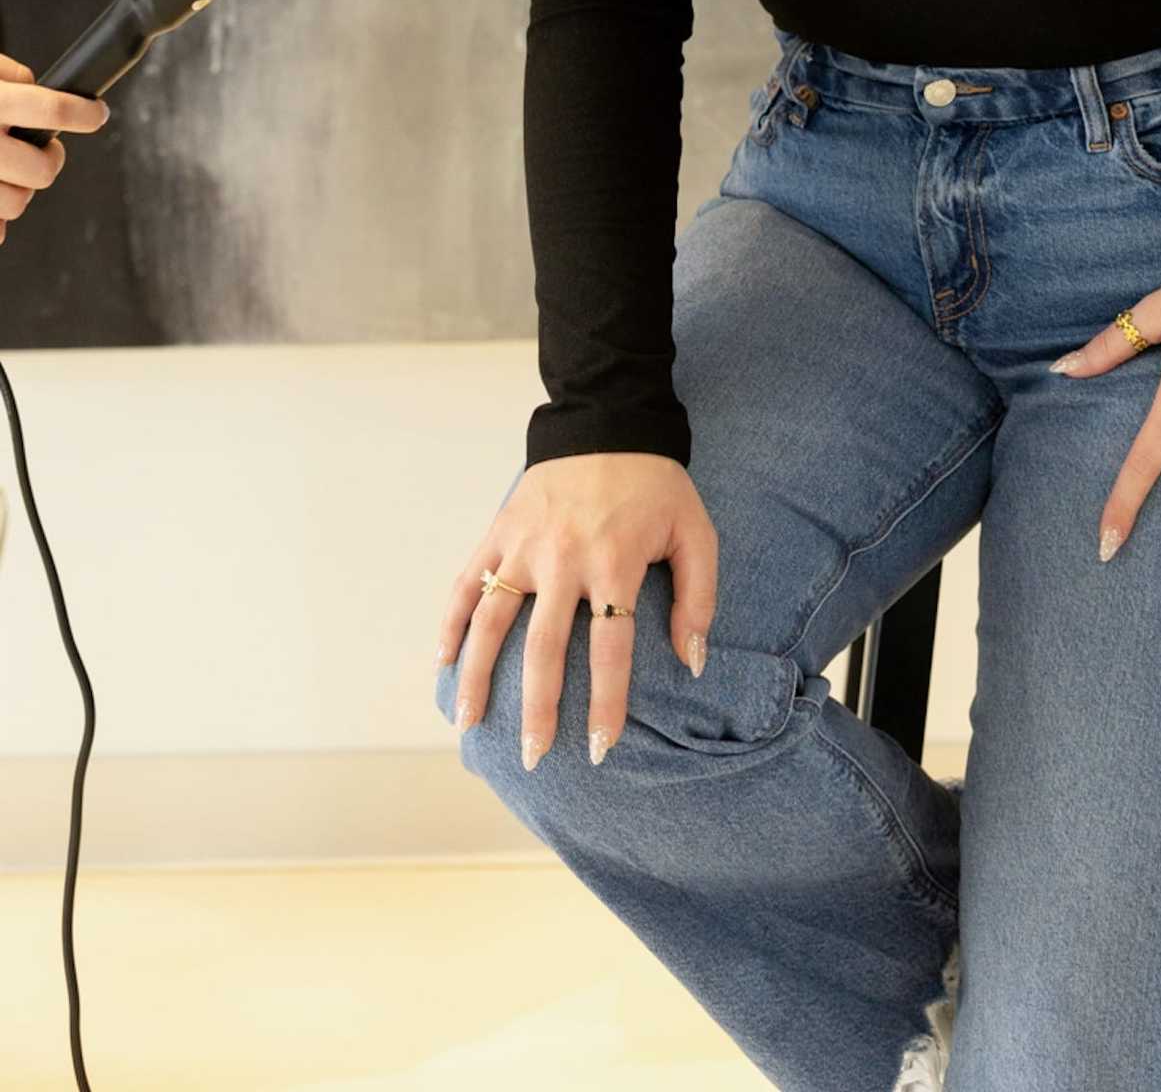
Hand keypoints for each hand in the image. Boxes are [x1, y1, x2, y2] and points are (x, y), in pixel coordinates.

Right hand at [0, 53, 108, 244]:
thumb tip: (37, 86)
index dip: (84, 114)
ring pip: (17, 203)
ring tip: (12, 170)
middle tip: (49, 150)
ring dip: (22, 188)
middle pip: (42, 170)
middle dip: (52, 160)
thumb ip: (7, 75)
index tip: (96, 114)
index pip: (53, 113)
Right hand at [439, 451, 716, 770]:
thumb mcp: (694, 532)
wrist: (609, 421)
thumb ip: (697, 598)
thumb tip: (691, 662)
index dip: (607, 704)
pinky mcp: (500, 530)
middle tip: (535, 758)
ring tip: (469, 725)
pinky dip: (451, 621)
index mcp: (615, 563)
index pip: (610, 649)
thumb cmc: (656, 486)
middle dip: (540, 710)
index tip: (601, 749)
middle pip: (545, 649)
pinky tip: (442, 661)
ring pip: (494, 621)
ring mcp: (525, 546)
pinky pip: (468, 581)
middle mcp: (564, 559)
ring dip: (479, 676)